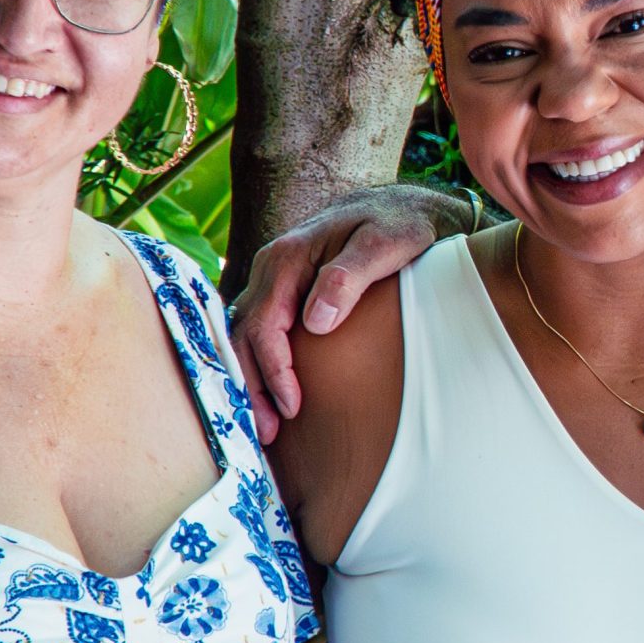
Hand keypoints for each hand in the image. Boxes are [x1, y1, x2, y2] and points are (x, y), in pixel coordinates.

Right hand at [229, 183, 473, 439]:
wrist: (399, 207)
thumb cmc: (397, 224)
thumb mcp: (385, 243)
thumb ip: (349, 276)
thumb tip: (316, 321)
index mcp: (287, 258)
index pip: (264, 325)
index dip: (273, 370)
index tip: (292, 407)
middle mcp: (271, 269)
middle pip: (244, 336)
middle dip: (253, 387)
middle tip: (270, 435)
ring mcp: (273, 282)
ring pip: (245, 337)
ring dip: (252, 382)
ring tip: (267, 429)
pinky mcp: (283, 295)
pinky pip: (259, 333)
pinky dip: (259, 366)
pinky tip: (270, 397)